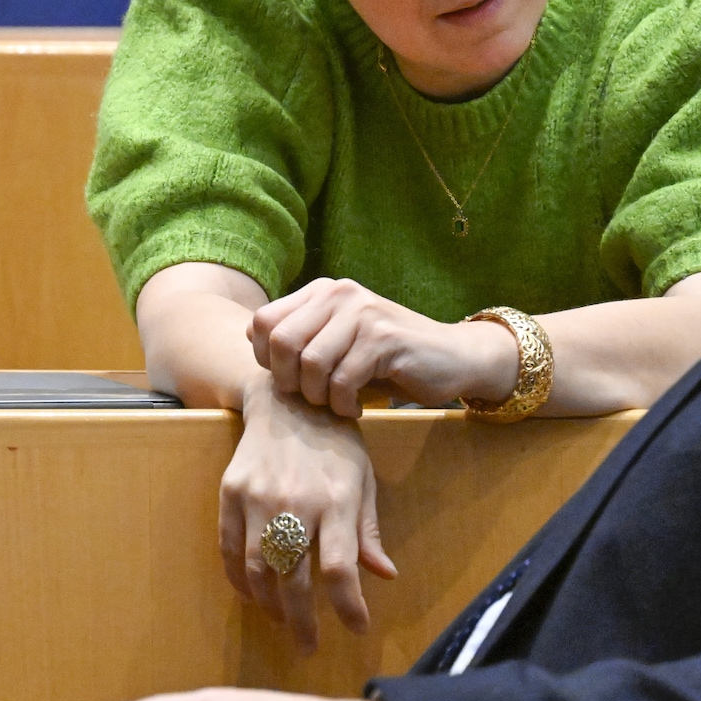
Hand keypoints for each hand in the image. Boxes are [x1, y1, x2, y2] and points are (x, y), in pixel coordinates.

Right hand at [221, 385, 395, 651]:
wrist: (287, 398)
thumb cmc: (335, 443)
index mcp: (336, 501)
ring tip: (281, 620)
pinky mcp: (232, 492)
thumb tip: (384, 575)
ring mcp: (258, 498)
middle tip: (308, 646)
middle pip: (294, 579)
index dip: (348, 607)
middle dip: (302, 621)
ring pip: (258, 569)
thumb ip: (367, 532)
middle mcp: (296, 502)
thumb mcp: (363, 481)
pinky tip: (252, 594)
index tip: (356, 628)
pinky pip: (229, 548)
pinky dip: (239, 579)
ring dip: (269, 604)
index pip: (340, 569)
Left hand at [249, 277, 517, 417]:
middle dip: (288, 381)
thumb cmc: (386, 359)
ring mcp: (363, 313)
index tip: (290, 381)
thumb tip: (248, 336)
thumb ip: (299, 337)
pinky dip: (344, 404)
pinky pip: (343, 380)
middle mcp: (339, 294)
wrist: (452, 358)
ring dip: (319, 396)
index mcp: (322, 292)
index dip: (266, 360)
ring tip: (337, 403)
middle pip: (281, 341)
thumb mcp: (337, 342)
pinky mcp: (384, 338)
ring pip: (311, 363)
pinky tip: (357, 408)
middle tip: (312, 398)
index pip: (262, 322)